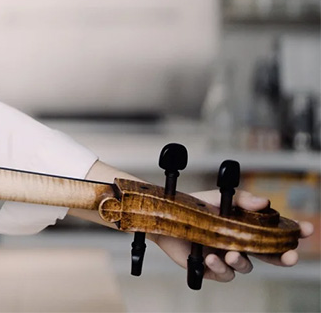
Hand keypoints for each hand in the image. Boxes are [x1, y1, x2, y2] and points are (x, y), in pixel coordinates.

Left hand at [152, 189, 315, 282]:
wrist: (164, 216)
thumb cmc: (194, 206)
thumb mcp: (218, 197)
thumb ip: (242, 199)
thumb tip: (266, 202)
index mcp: (247, 227)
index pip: (276, 232)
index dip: (293, 232)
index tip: (306, 229)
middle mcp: (240, 243)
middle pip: (270, 255)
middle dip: (284, 257)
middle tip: (290, 256)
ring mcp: (226, 256)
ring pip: (246, 266)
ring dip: (242, 261)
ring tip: (231, 253)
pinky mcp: (211, 268)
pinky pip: (224, 274)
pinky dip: (221, 267)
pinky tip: (212, 258)